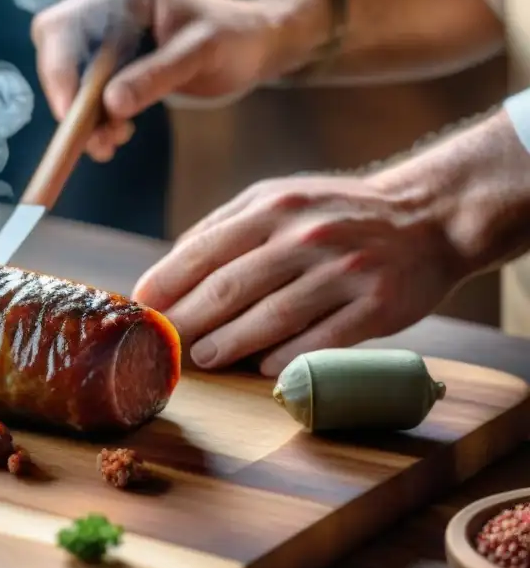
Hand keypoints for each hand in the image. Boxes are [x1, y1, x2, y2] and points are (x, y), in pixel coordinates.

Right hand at [31, 0, 315, 160]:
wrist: (260, 46)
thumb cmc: (239, 41)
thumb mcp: (202, 56)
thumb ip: (155, 77)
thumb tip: (110, 105)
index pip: (67, 24)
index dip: (58, 69)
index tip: (69, 113)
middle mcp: (115, 10)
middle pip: (58, 47)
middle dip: (67, 95)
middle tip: (87, 137)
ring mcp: (116, 36)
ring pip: (73, 75)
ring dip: (82, 115)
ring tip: (107, 145)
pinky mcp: (120, 62)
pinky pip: (92, 90)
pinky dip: (98, 117)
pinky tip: (117, 134)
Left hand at [131, 174, 464, 376]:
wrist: (428, 216)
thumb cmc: (336, 212)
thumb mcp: (279, 198)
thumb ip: (225, 226)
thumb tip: (169, 266)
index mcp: (273, 208)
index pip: (205, 249)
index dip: (166, 283)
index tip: (140, 309)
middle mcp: (305, 236)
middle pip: (231, 286)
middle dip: (187, 320)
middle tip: (160, 345)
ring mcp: (344, 270)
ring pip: (273, 315)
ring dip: (230, 342)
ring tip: (202, 359)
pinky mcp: (377, 305)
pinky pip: (324, 338)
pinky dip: (289, 356)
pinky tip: (262, 369)